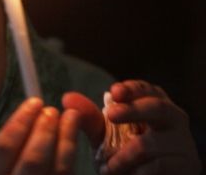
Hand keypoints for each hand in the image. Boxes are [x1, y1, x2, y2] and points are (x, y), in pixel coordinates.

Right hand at [0, 98, 80, 174]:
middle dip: (45, 131)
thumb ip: (1, 153)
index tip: (34, 102)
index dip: (20, 122)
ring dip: (66, 141)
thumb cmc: (5, 171)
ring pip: (56, 171)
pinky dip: (69, 159)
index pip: (2, 148)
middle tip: (51, 110)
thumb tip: (26, 116)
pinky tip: (71, 144)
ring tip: (71, 119)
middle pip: (31, 159)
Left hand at [63, 80, 201, 174]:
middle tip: (111, 115)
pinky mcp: (186, 164)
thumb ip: (88, 116)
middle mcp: (172, 118)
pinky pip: (158, 166)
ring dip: (124, 157)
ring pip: (150, 143)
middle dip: (133, 110)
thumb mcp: (104, 133)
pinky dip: (137, 172)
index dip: (131, 88)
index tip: (114, 92)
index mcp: (154, 103)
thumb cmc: (124, 152)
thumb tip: (67, 98)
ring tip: (108, 167)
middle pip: (157, 107)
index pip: (146, 89)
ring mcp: (182, 141)